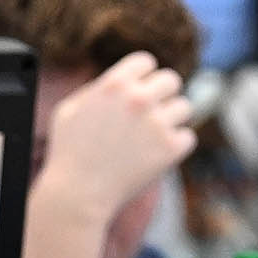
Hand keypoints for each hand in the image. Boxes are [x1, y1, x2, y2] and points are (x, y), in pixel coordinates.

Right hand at [34, 52, 195, 223]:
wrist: (77, 195)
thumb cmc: (69, 153)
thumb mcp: (70, 110)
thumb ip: (99, 88)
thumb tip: (127, 78)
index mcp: (115, 84)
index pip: (146, 61)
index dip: (142, 76)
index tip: (138, 91)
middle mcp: (139, 99)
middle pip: (171, 80)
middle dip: (161, 95)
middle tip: (149, 115)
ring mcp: (158, 123)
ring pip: (185, 107)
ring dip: (170, 120)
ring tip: (150, 137)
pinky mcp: (171, 148)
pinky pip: (188, 137)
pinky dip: (174, 146)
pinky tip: (154, 155)